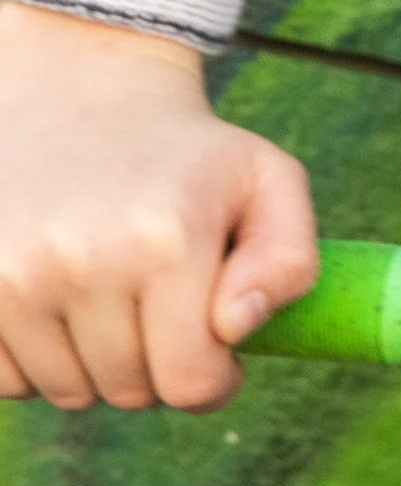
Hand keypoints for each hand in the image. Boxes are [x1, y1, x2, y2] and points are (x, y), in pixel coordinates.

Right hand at [0, 0, 318, 410]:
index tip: (216, 344)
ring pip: (66, 392)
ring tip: (108, 288)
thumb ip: (288, 261)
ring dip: (93, 362)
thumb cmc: (187, 155)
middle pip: (129, 393)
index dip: (214, 378)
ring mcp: (14, 274)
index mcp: (168, 236)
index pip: (190, 383)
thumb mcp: (268, 180)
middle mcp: (84, 258)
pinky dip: (36, 358)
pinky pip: (8, 381)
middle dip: (155, 364)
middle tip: (158, 299)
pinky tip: (58, 296)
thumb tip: (237, 328)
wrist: (80, 92)